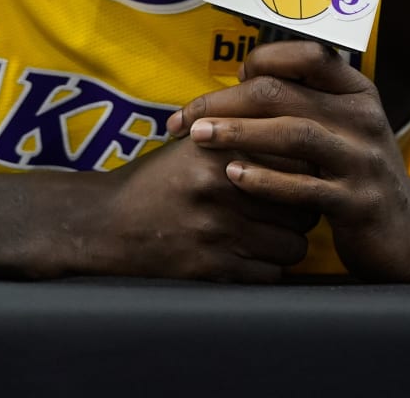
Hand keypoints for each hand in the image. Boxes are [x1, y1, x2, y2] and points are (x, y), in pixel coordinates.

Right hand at [87, 133, 318, 282]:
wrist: (104, 223)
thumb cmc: (156, 181)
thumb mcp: (194, 144)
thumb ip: (242, 134)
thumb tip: (301, 135)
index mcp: (220, 148)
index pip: (297, 159)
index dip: (305, 172)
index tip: (298, 178)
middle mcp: (222, 186)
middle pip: (302, 206)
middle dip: (300, 212)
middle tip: (285, 212)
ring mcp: (218, 230)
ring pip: (294, 245)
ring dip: (286, 244)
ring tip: (268, 236)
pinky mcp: (212, 268)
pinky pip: (270, 275)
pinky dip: (266, 269)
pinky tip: (250, 258)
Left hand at [167, 39, 409, 280]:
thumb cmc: (356, 173)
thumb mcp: (341, 127)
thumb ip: (303, 102)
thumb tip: (242, 79)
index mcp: (356, 91)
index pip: (305, 55)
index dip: (258, 62)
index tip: (226, 82)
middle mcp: (363, 118)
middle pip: (284, 93)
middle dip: (225, 101)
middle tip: (184, 118)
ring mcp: (363, 160)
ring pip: (293, 133)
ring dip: (239, 133)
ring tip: (198, 137)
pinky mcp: (359, 202)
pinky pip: (306, 187)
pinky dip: (266, 180)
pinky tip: (233, 176)